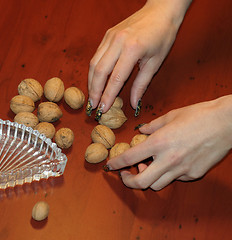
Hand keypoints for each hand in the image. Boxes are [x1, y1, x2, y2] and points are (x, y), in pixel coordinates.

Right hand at [88, 0, 190, 110]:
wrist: (160, 10)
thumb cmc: (163, 35)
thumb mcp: (155, 62)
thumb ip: (142, 84)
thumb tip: (133, 103)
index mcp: (133, 49)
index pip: (115, 79)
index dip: (107, 96)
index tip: (103, 109)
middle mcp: (118, 42)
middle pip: (99, 71)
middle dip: (94, 91)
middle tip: (93, 106)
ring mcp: (110, 37)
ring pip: (93, 63)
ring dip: (91, 82)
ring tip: (92, 96)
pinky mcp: (107, 35)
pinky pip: (96, 55)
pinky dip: (94, 70)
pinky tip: (95, 80)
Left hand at [106, 95, 231, 189]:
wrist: (227, 122)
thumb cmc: (199, 115)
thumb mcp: (171, 116)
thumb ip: (153, 126)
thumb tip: (142, 131)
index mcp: (159, 143)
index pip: (129, 158)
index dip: (116, 164)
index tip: (110, 166)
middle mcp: (168, 159)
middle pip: (141, 182)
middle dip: (128, 181)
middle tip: (125, 174)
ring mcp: (182, 169)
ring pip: (158, 184)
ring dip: (148, 178)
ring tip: (147, 167)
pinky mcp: (195, 174)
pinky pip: (176, 179)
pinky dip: (168, 174)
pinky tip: (171, 163)